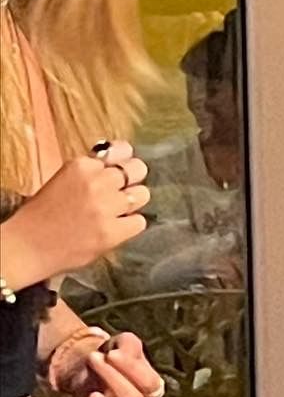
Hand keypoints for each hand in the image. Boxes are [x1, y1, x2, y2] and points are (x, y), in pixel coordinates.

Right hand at [11, 142, 149, 280]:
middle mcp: (96, 182)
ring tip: (118, 212)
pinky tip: (116, 228)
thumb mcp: (64, 180)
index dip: (125, 160)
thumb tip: (119, 161)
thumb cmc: (43, 215)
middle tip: (124, 192)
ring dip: (134, 203)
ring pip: (143, 194)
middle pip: (137, 169)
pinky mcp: (111, 232)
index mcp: (81, 166)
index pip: (122, 150)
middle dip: (134, 180)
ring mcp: (105, 207)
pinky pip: (140, 222)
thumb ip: (91, 171)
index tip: (123, 167)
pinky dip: (131, 226)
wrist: (28, 246)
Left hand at [50, 329, 165, 396]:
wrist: (91, 367)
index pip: (150, 384)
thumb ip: (128, 345)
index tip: (111, 353)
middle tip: (93, 359)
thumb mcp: (123, 344)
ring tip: (91, 395)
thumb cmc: (113, 355)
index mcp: (153, 387)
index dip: (132, 369)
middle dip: (112, 379)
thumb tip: (119, 354)